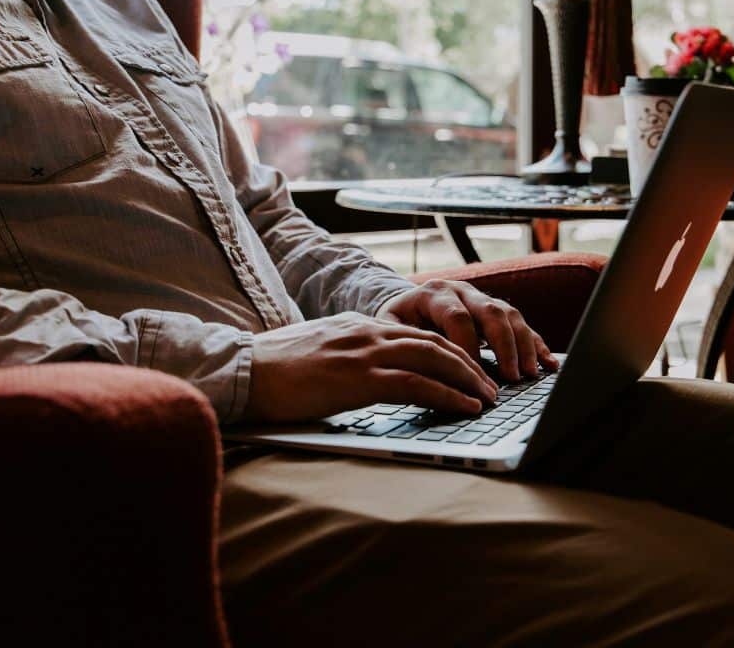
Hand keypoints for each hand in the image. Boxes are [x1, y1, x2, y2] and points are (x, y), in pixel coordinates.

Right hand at [246, 312, 497, 422]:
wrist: (242, 371)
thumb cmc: (272, 370)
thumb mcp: (319, 353)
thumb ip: (348, 356)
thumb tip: (367, 374)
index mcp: (359, 326)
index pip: (416, 334)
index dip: (448, 351)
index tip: (468, 368)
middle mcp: (368, 332)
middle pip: (435, 342)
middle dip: (469, 364)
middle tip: (491, 385)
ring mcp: (365, 353)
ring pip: (434, 359)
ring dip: (468, 379)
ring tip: (487, 399)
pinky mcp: (359, 379)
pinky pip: (416, 385)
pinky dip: (448, 394)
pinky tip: (465, 407)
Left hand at [376, 279, 559, 382]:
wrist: (403, 305)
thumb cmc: (396, 324)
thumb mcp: (391, 330)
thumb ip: (407, 343)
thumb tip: (425, 372)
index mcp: (434, 293)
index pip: (457, 317)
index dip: (468, 346)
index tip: (473, 375)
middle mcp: (462, 291)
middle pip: (491, 311)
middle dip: (504, 346)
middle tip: (511, 377)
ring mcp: (481, 298)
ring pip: (510, 315)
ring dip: (524, 346)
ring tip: (530, 374)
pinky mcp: (496, 311)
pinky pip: (521, 324)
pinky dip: (536, 344)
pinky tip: (549, 363)